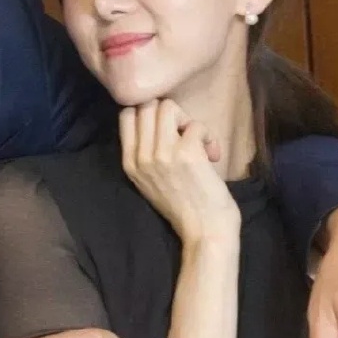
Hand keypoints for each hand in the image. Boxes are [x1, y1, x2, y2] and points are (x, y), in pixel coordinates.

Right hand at [119, 100, 239, 245]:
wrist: (204, 232)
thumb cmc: (183, 208)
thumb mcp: (149, 182)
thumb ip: (146, 154)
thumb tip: (157, 122)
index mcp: (130, 163)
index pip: (126, 115)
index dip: (148, 114)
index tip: (166, 132)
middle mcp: (141, 156)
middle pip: (147, 105)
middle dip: (170, 114)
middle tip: (184, 137)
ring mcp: (162, 153)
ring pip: (167, 106)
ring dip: (187, 120)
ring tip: (197, 142)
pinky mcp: (187, 153)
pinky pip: (196, 124)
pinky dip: (208, 136)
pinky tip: (212, 155)